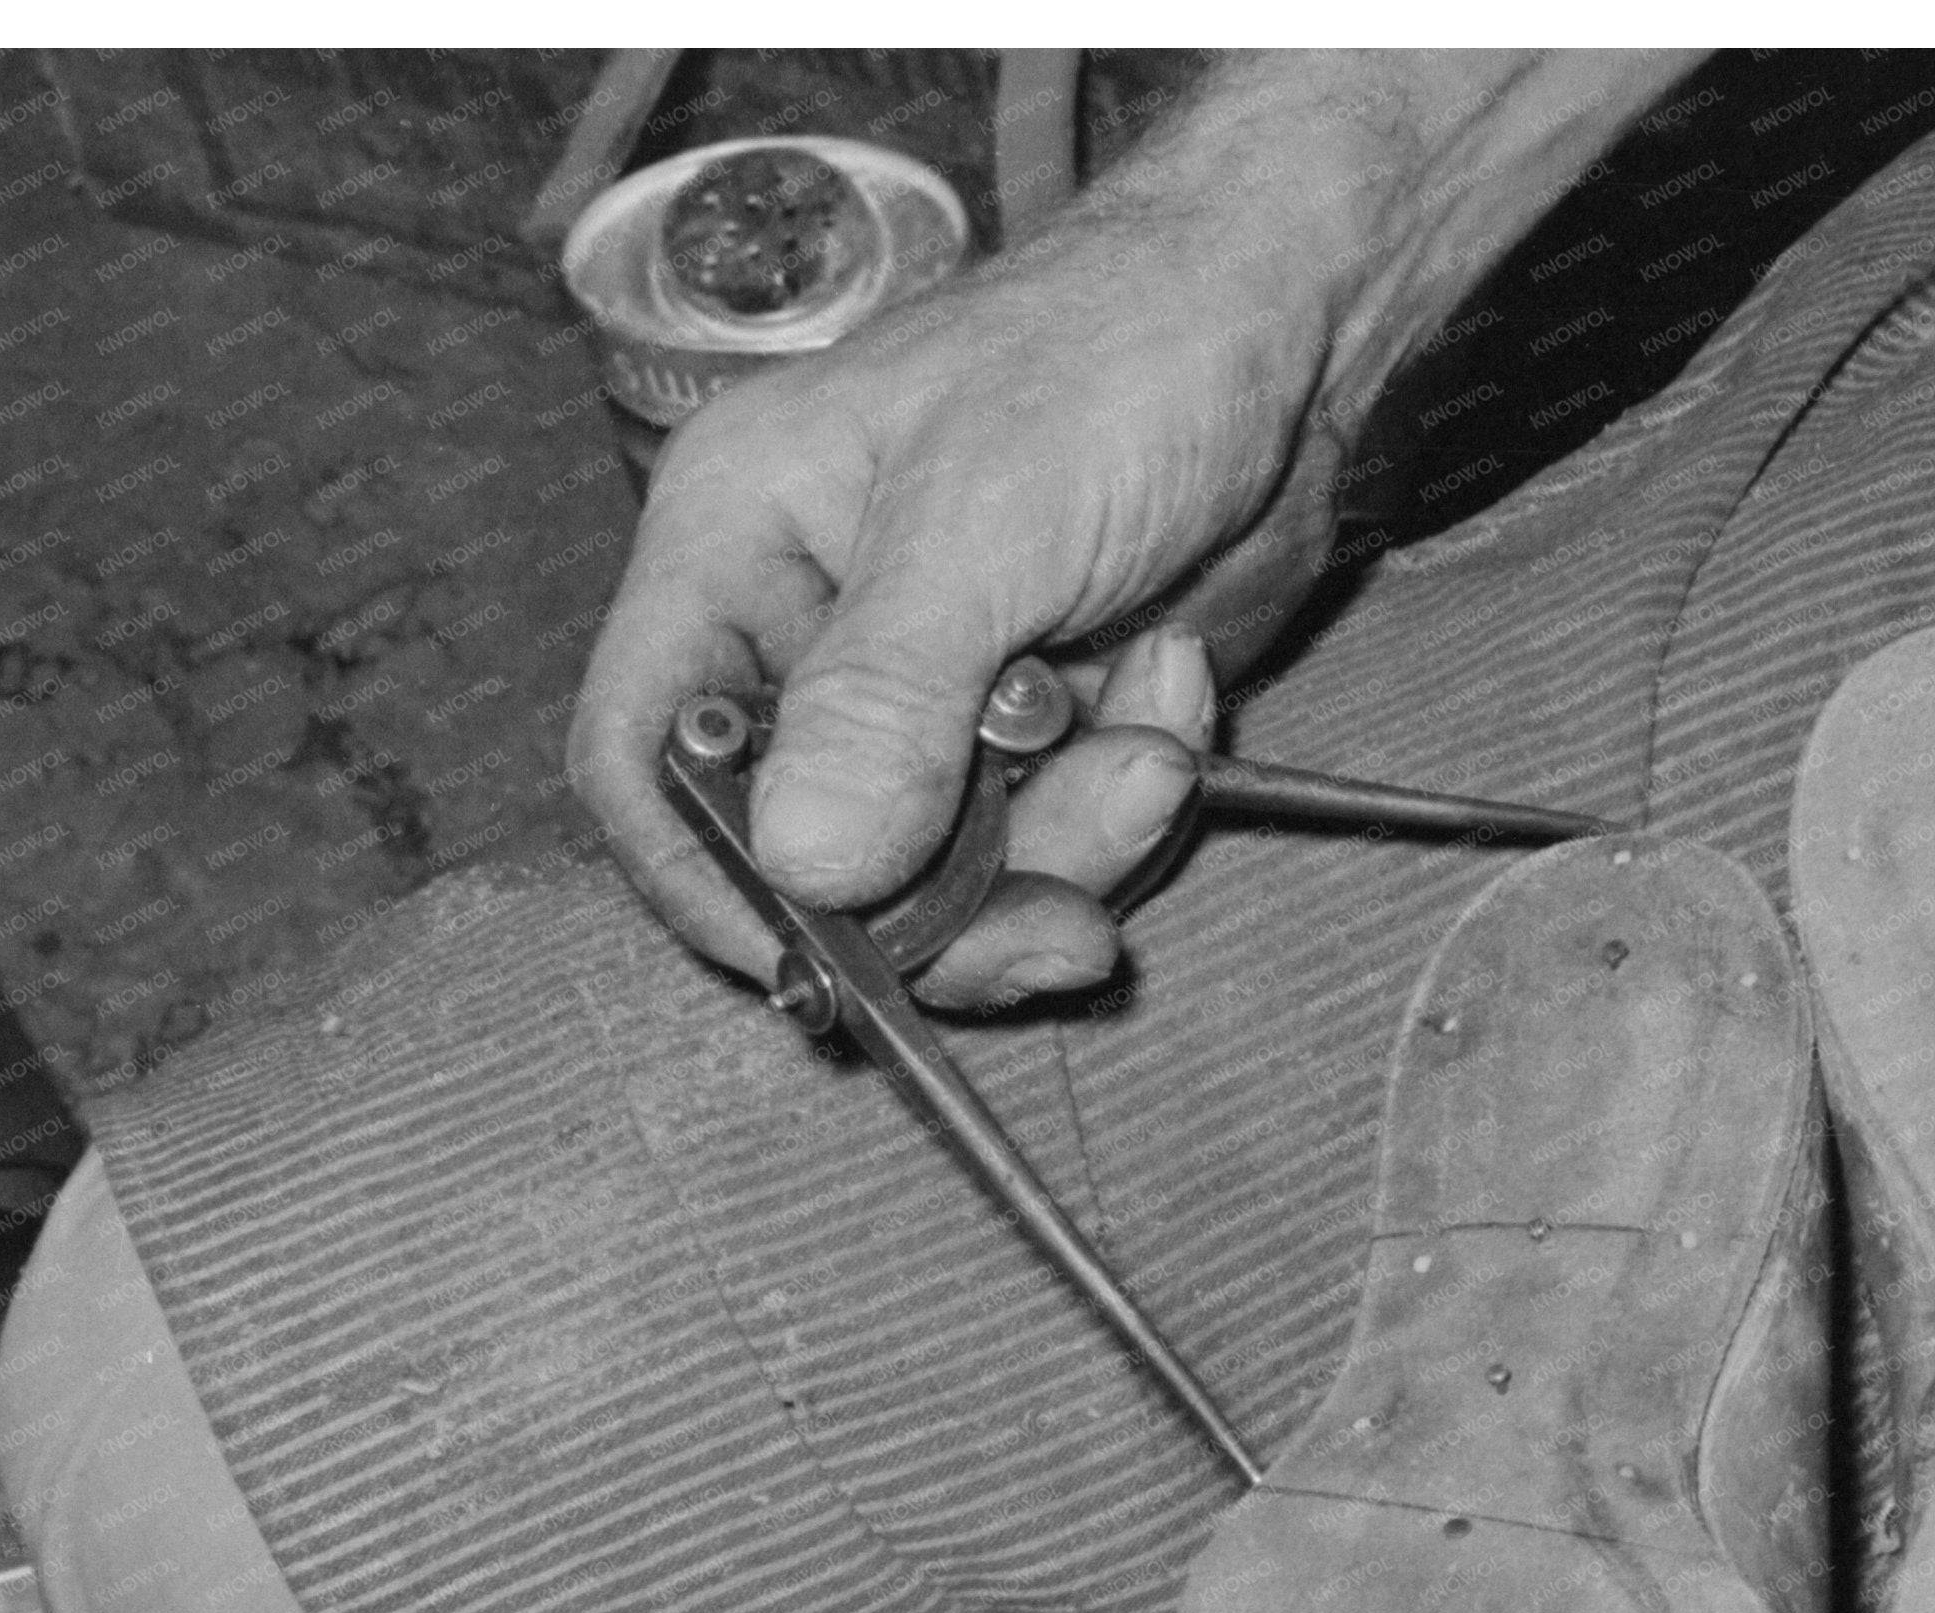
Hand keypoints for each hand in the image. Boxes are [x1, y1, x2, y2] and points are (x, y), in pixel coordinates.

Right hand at [568, 194, 1337, 1008]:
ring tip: (1155, 748)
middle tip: (1066, 919)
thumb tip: (801, 865)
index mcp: (739, 547)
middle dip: (953, 899)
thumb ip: (886, 700)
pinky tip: (1173, 684)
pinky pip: (1061, 835)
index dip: (703, 879)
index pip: (641, 754)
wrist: (1292, 325)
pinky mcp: (1044, 721)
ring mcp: (935, 687)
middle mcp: (816, 631)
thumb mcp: (988, 524)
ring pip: (958, 869)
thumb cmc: (1115, 359)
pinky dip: (1133, 792)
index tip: (810, 965)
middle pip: (816, 853)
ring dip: (1076, 838)